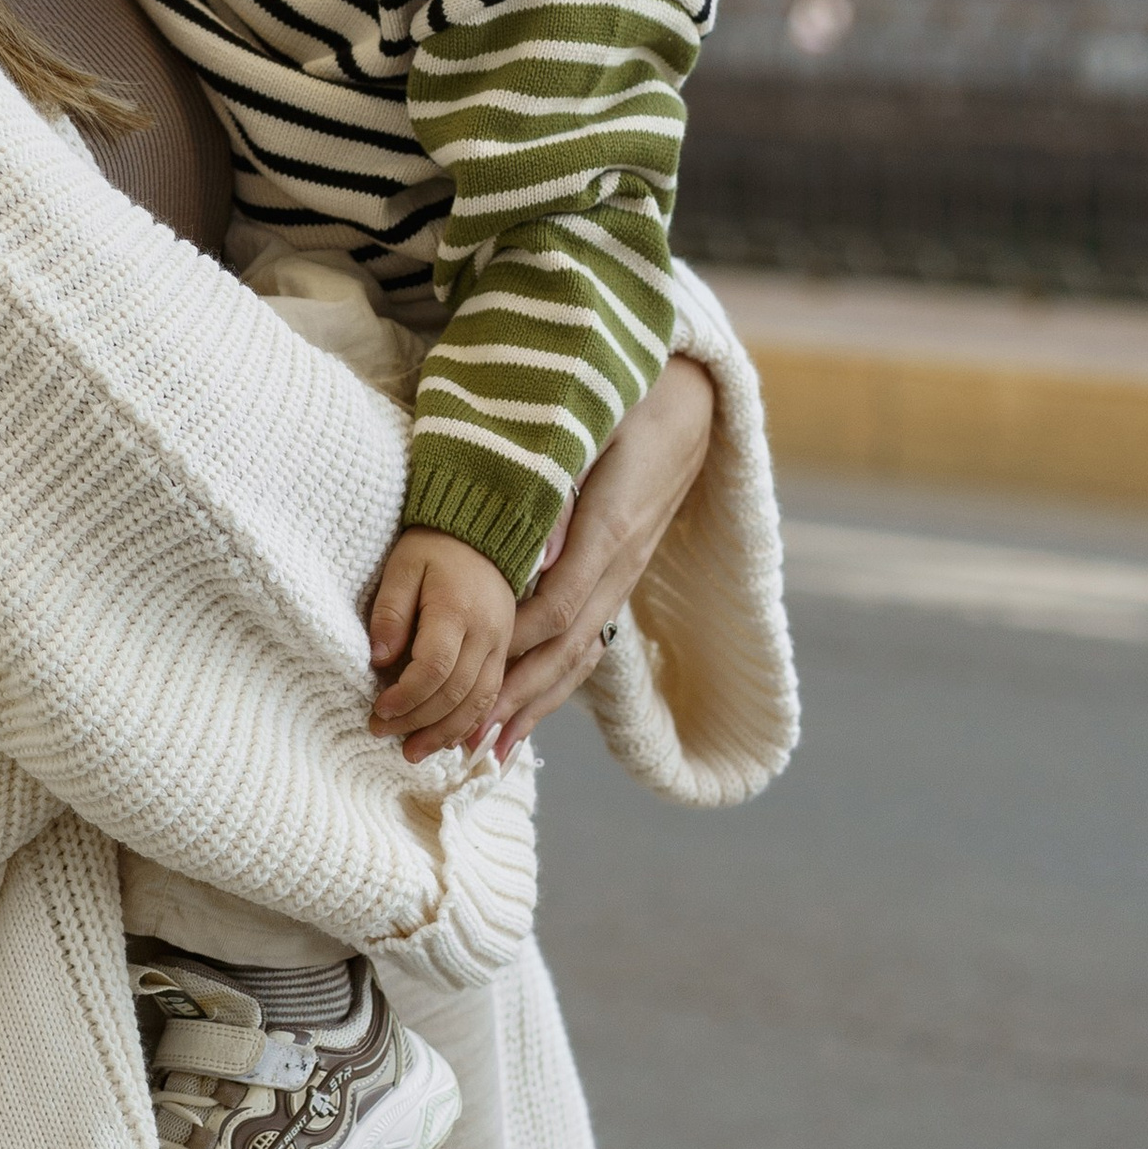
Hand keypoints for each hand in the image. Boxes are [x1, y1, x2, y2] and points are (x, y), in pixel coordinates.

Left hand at [366, 530, 519, 762]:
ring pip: (478, 703)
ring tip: (413, 752)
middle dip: (417, 722)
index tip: (377, 709)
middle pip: (455, 694)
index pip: (432, 669)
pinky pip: (492, 696)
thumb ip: (390, 612)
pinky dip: (470, 723)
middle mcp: (487, 633)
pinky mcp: (505, 651)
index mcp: (457, 610)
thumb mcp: (402, 567)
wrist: (482, 530)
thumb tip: (379, 659)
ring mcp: (501, 644)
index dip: (404, 697)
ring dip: (444, 733)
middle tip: (382, 733)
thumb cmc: (433, 548)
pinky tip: (448, 739)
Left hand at [475, 353, 717, 762]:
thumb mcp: (595, 425)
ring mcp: (623, 577)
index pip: (554, 609)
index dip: (507, 647)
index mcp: (610, 530)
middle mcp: (620, 566)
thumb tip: (533, 556)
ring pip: (576, 657)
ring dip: (529, 705)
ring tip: (482, 751)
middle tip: (452, 739)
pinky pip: (586, 642)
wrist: (695, 401)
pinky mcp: (619, 577)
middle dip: (506, 697)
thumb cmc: (629, 397)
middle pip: (561, 650)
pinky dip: (553, 684)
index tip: (458, 676)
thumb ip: (560, 485)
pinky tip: (525, 716)